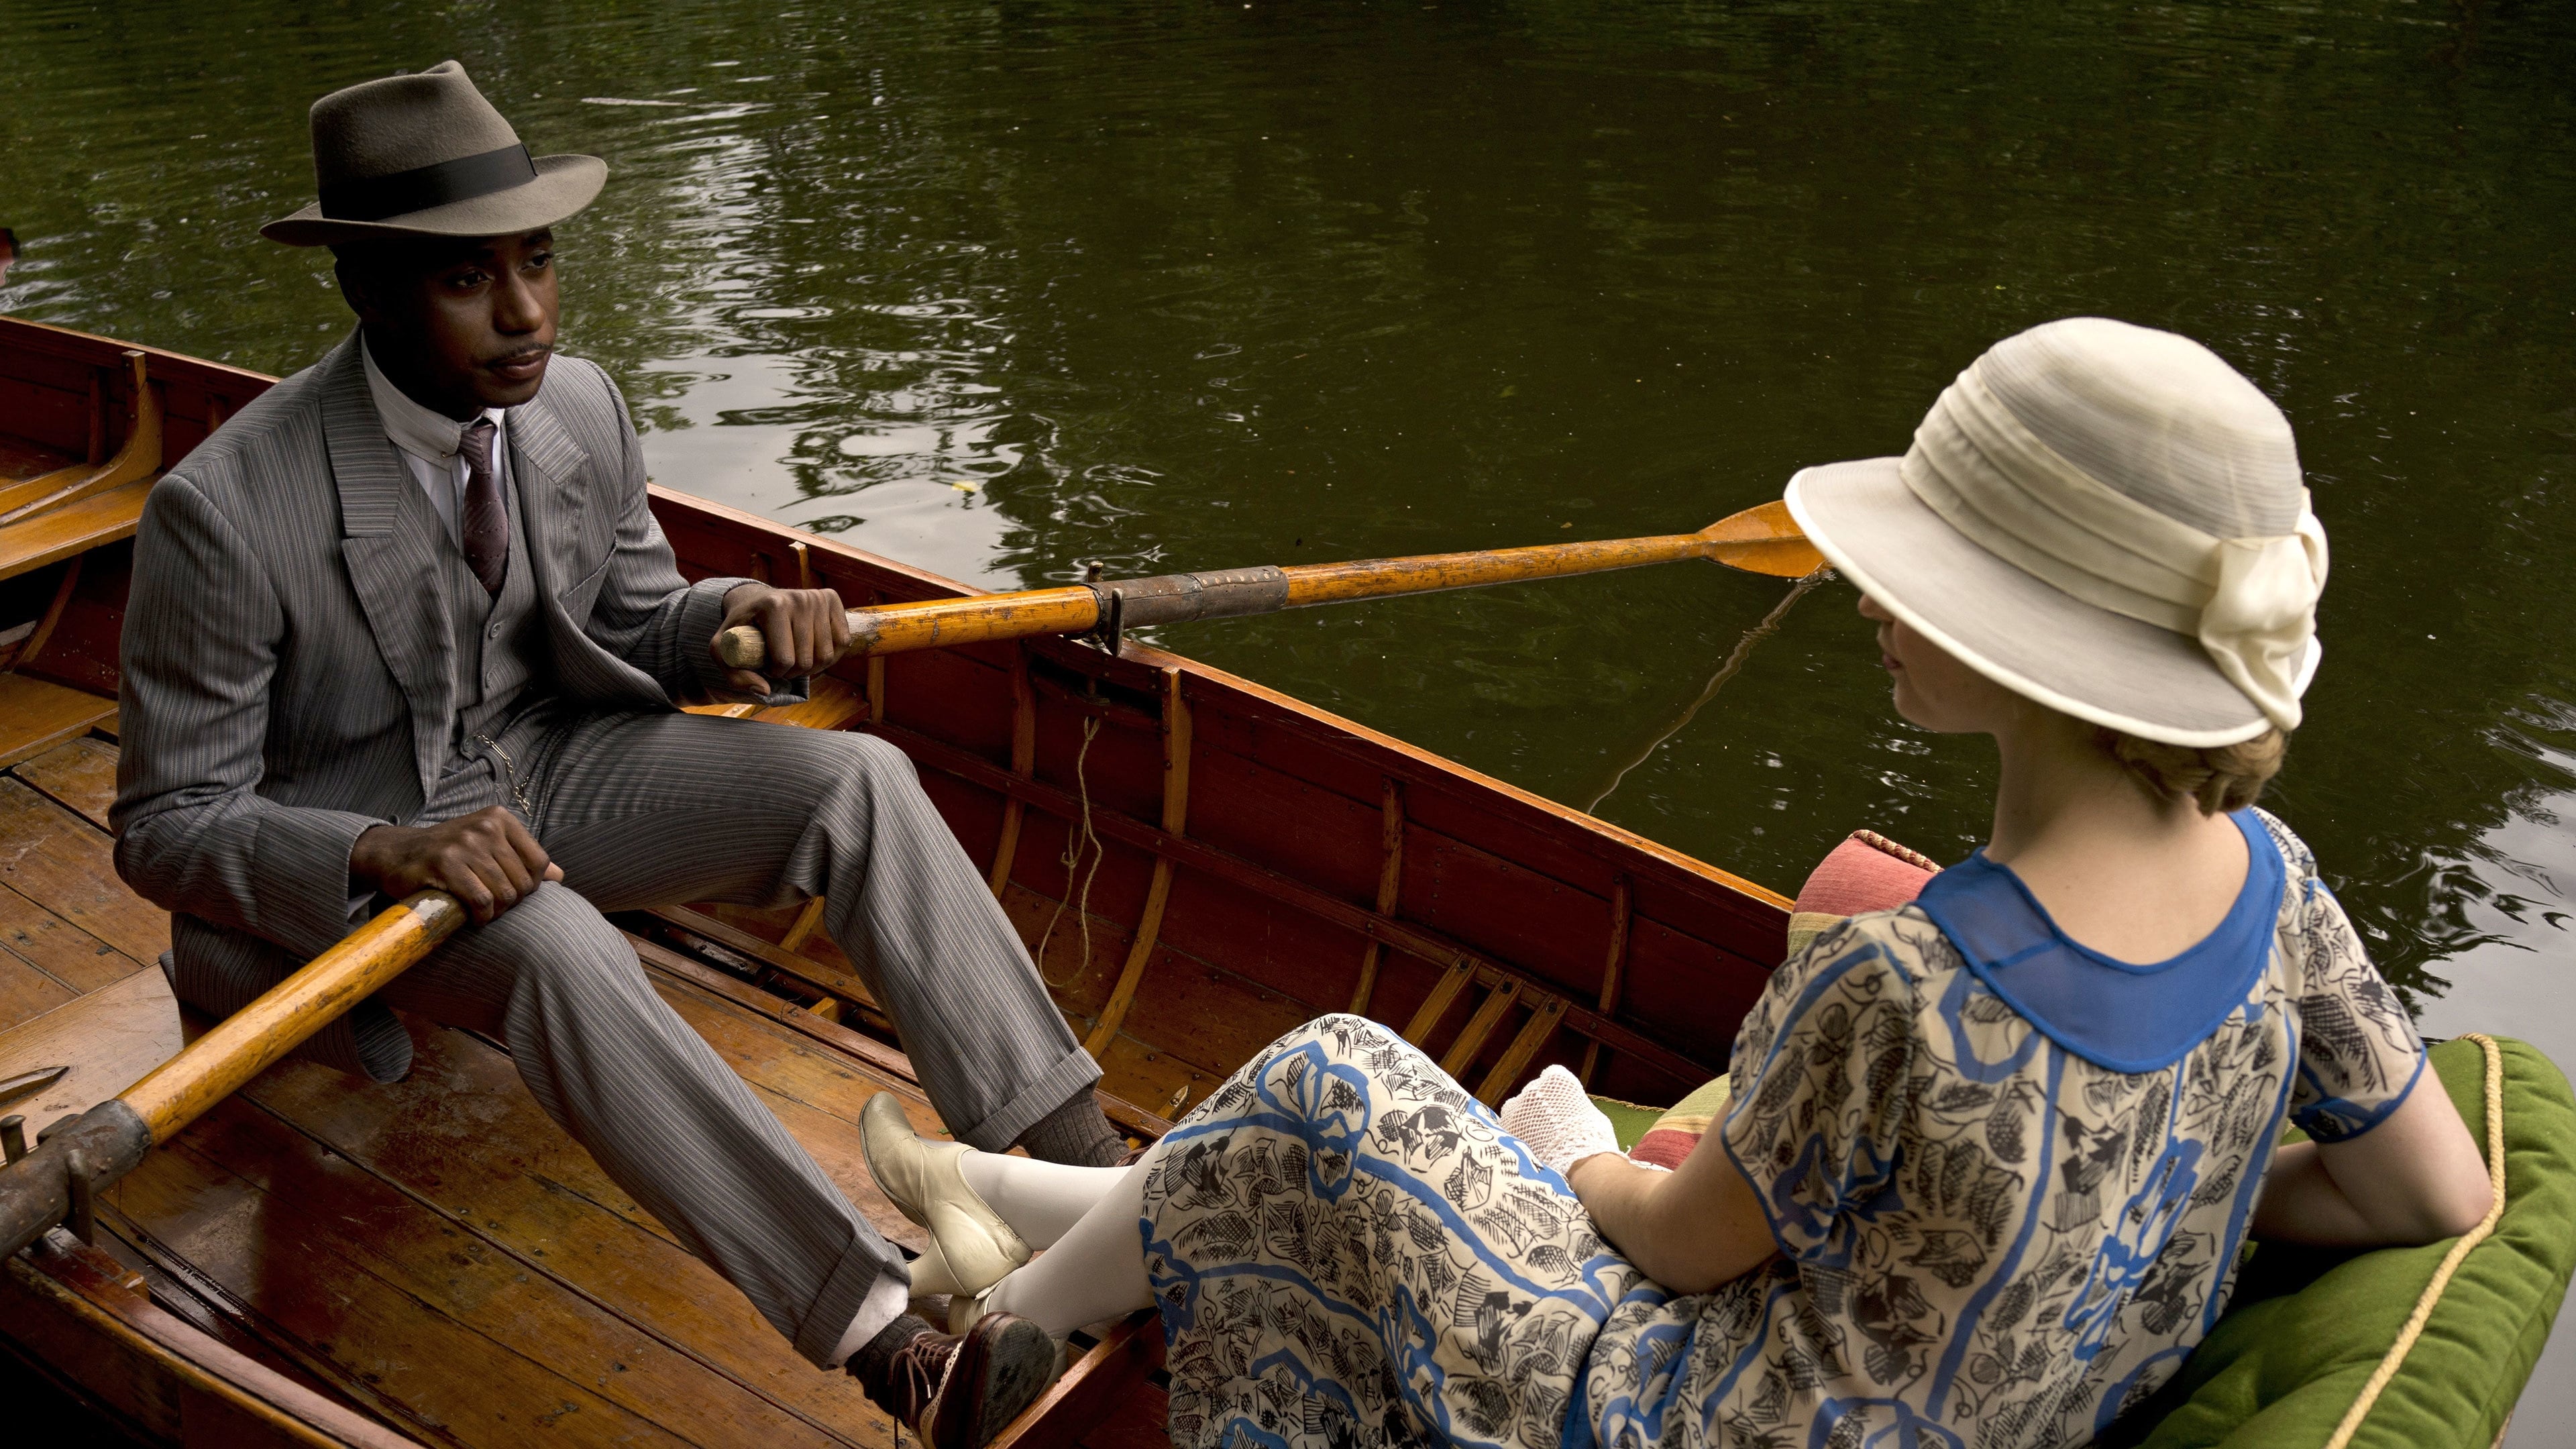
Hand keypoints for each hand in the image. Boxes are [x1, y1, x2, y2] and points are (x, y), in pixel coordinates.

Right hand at [351, 806, 562, 924]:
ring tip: (482, 913)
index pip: (539, 862)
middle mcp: (485, 827)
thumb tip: (559, 876)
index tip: (512, 894)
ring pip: (503, 894)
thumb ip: (522, 858)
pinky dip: (481, 916)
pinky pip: (481, 900)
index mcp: (500, 819)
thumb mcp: (487, 847)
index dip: (531, 886)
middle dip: (511, 902)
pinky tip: (472, 917)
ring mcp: (464, 844)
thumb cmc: (448, 854)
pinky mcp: (444, 864)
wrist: (395, 854)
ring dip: (495, 912)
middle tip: (493, 908)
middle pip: (522, 882)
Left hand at [714, 582, 850, 694]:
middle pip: (807, 660)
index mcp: (773, 605)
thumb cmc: (742, 628)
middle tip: (781, 666)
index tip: (766, 666)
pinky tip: (814, 652)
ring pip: (827, 655)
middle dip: (793, 673)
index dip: (774, 672)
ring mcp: (818, 598)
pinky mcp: (832, 600)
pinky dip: (830, 656)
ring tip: (796, 660)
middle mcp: (799, 598)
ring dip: (812, 668)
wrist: (758, 601)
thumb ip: (735, 675)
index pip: (784, 659)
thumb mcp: (723, 649)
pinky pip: (843, 642)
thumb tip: (765, 691)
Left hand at [1498, 1065, 1622, 1175]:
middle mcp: (1533, 1088)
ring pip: (1516, 1109)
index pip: (1551, 1077)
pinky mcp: (1507, 1128)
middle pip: (1532, 1094)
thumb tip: (1573, 1114)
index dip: (1555, 1093)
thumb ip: (1575, 1107)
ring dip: (1523, 1119)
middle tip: (1548, 1126)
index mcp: (1556, 1080)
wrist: (1577, 1160)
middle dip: (1538, 1107)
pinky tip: (1526, 1147)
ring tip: (1535, 1139)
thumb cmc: (1591, 1137)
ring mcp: (1517, 1107)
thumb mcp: (1590, 1113)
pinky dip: (1515, 1135)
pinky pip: (1508, 1127)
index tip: (1560, 1106)